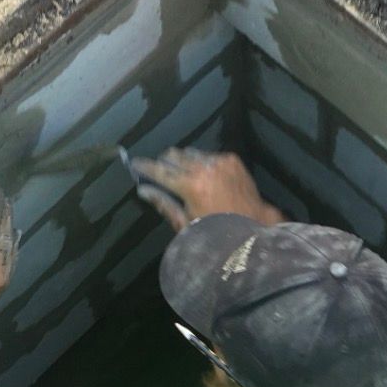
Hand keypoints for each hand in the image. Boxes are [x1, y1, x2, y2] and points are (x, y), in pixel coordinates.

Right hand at [128, 149, 284, 232]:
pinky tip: (203, 175)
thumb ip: (164, 204)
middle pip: (175, 156)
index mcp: (192, 185)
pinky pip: (209, 155)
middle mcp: (206, 168)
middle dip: (164, 162)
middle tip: (158, 171)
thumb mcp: (186, 223)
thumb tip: (143, 190)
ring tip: (181, 174)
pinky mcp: (232, 160)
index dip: (145, 167)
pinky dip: (202, 163)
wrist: (253, 229)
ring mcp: (221, 162)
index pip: (161, 171)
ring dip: (183, 161)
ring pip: (191, 153)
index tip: (134, 163)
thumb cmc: (216, 232)